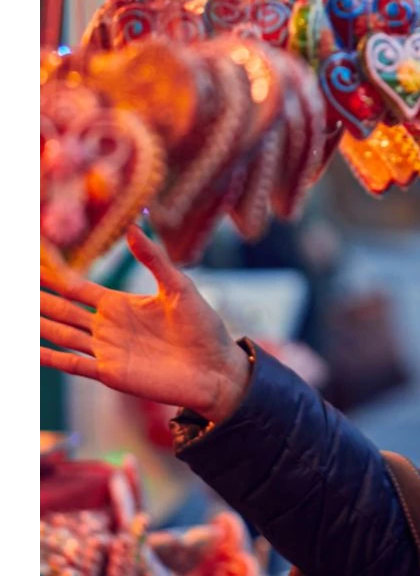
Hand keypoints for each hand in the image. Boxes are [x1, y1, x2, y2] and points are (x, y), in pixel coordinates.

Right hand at [40, 226, 251, 422]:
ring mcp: (107, 350)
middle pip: (62, 311)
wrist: (216, 368)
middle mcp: (108, 327)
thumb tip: (133, 228)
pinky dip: (51, 358)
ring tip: (22, 319)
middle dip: (41, 302)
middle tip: (23, 291)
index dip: (54, 278)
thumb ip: (154, 260)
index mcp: (122, 304)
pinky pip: (74, 365)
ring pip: (62, 336)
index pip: (77, 289)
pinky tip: (35, 351)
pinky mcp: (111, 373)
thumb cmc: (204, 327)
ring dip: (40, 328)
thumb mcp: (179, 287)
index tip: (36, 265)